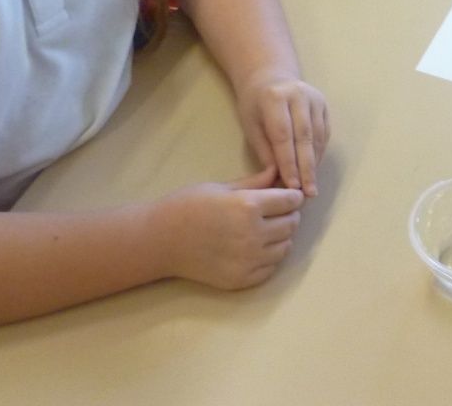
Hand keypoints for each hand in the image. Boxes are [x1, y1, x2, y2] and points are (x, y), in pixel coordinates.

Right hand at [158, 169, 304, 288]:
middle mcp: (253, 235)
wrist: (159, 241)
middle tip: (276, 212)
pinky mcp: (241, 280)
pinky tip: (255, 248)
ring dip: (281, 237)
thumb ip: (255, 183)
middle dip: (288, 215)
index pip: (291, 201)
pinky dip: (268, 258)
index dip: (292, 196)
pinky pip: (270, 268)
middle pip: (291, 224)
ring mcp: (248, 261)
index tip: (287, 196)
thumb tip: (278, 171)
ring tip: (264, 230)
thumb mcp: (222, 187)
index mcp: (248, 206)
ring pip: (285, 247)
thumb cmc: (187, 205)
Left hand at [237, 73, 329, 195]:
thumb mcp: (251, 125)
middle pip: (305, 137)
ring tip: (311, 184)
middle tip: (308, 191)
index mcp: (275, 98)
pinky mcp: (324, 103)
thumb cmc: (255, 104)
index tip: (291, 185)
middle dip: (306, 167)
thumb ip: (265, 150)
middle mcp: (299, 95)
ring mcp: (315, 98)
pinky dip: (320, 152)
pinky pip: (324, 132)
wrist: (270, 76)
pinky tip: (315, 168)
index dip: (288, 162)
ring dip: (315, 162)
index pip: (284, 136)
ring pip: (317, 136)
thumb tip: (279, 177)